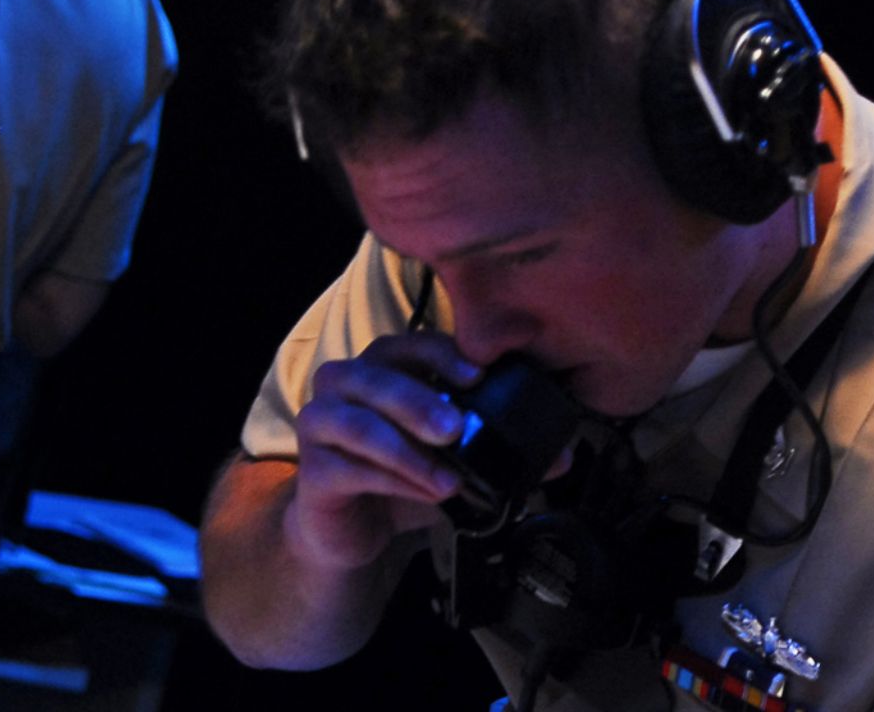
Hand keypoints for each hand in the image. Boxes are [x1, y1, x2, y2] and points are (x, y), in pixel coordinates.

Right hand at [285, 333, 480, 571]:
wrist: (357, 528)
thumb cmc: (407, 475)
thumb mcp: (457, 456)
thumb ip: (503, 448)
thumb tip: (560, 457)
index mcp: (384, 365)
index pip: (412, 345)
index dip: (444, 356)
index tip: (479, 375)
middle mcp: (344, 384)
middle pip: (378, 378)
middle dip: (420, 401)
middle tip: (457, 428)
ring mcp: (320, 424)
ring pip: (360, 426)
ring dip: (409, 453)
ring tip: (451, 480)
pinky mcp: (312, 470)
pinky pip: (350, 470)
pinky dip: (394, 482)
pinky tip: (427, 495)